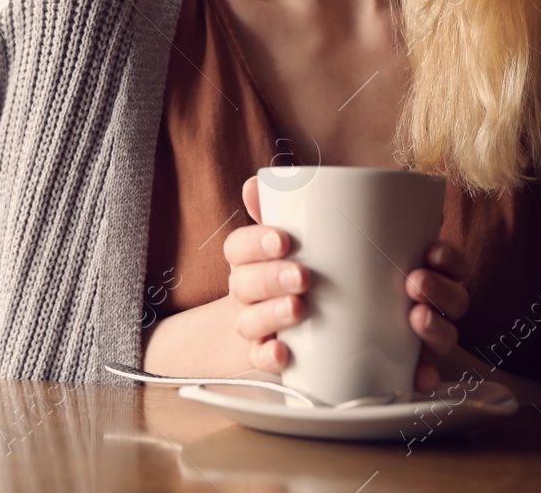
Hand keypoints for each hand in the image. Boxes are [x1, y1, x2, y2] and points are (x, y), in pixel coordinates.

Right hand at [222, 175, 310, 372]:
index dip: (255, 242)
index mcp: (249, 260)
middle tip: (302, 275)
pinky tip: (285, 351)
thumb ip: (279, 208)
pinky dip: (269, 357)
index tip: (283, 240)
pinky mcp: (265, 355)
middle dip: (270, 278)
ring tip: (299, 308)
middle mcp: (245, 292)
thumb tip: (259, 180)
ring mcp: (253, 325)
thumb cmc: (292, 268)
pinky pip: (259, 360)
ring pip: (249, 322)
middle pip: (243, 283)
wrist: (285, 326)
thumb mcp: (289, 238)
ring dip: (271, 314)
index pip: (238, 247)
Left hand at [227, 177, 471, 392]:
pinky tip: (416, 376)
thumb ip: (273, 218)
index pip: (444, 260)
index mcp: (402, 263)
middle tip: (413, 282)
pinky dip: (419, 377)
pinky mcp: (390, 372)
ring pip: (440, 337)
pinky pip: (413, 380)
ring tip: (414, 316)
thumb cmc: (292, 274)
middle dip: (442, 289)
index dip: (448, 257)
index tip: (430, 249)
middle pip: (451, 299)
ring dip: (436, 328)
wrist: (270, 326)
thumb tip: (255, 186)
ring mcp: (404, 340)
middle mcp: (413, 302)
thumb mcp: (283, 247)